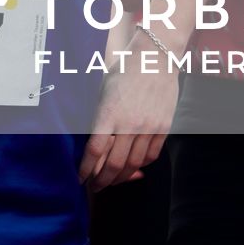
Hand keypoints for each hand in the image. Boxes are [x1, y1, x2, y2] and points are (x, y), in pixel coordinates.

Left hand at [78, 41, 178, 190]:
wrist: (156, 58)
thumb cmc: (124, 71)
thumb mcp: (102, 92)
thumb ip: (98, 119)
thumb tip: (94, 147)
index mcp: (109, 113)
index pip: (95, 151)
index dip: (86, 169)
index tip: (80, 178)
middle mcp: (129, 124)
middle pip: (113, 164)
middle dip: (101, 180)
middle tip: (95, 187)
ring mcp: (148, 127)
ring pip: (133, 164)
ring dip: (120, 178)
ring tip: (112, 182)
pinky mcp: (164, 128)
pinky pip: (151, 155)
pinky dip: (140, 166)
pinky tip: (133, 168)